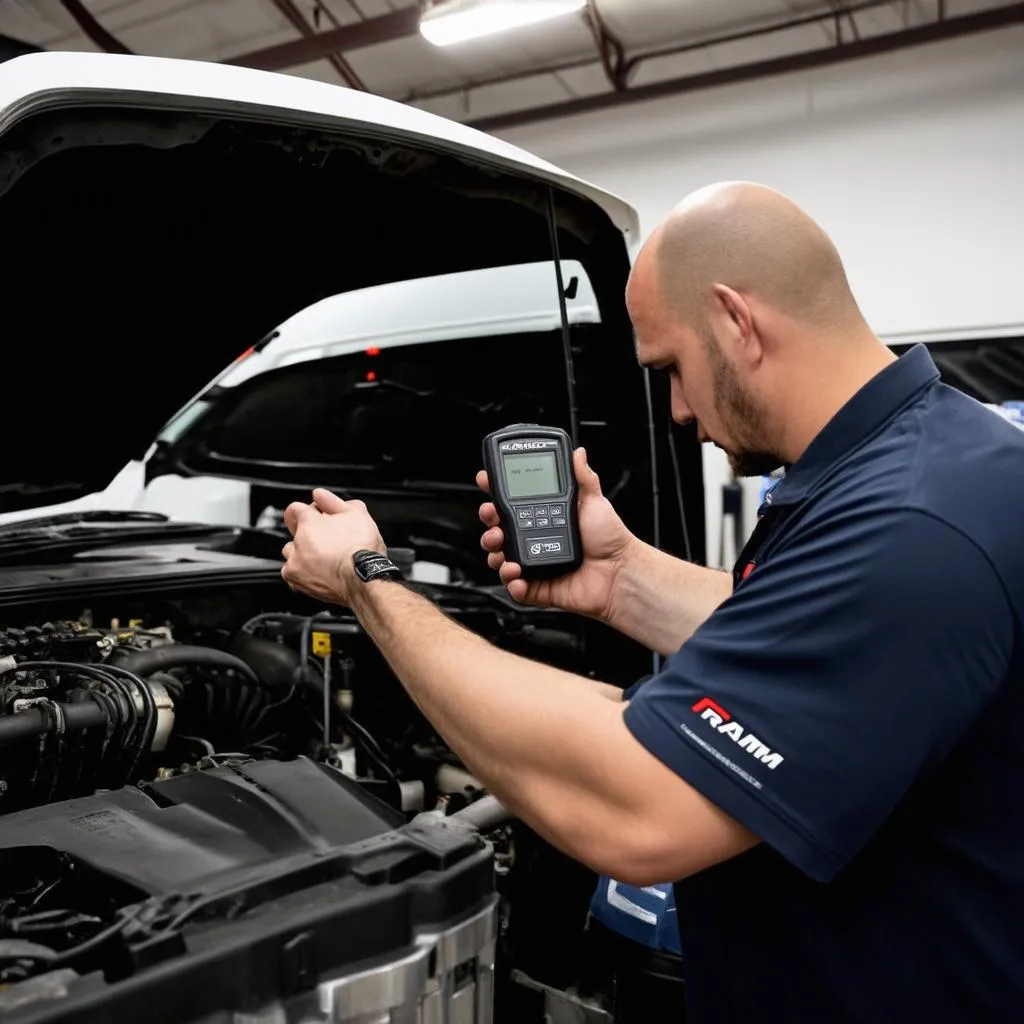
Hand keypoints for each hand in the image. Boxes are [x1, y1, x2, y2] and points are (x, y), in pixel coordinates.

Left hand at [281, 488, 385, 605]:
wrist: (364, 578)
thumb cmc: (362, 550)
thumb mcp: (357, 515)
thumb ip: (334, 502)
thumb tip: (320, 495)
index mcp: (309, 522)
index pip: (294, 509)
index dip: (308, 511)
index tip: (318, 517)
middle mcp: (298, 541)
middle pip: (295, 532)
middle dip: (308, 534)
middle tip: (328, 540)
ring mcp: (295, 562)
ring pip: (291, 553)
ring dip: (302, 554)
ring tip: (324, 558)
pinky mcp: (295, 580)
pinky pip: (292, 573)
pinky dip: (302, 573)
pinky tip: (319, 572)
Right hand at [477, 447, 636, 619]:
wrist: (620, 572)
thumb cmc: (610, 539)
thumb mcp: (595, 501)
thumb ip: (583, 477)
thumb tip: (578, 453)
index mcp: (544, 518)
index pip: (511, 505)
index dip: (495, 494)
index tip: (486, 482)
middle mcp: (536, 540)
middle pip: (498, 531)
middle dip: (488, 524)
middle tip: (492, 517)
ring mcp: (535, 564)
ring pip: (500, 559)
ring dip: (493, 552)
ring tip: (501, 547)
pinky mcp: (538, 587)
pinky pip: (515, 588)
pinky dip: (510, 583)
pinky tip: (516, 574)